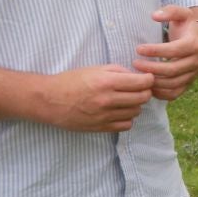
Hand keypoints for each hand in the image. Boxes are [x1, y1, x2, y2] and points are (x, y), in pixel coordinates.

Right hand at [41, 65, 156, 131]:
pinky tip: (119, 111)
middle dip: (145, 92)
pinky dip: (127, 118)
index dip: (149, 79)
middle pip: (142, 98)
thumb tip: (138, 76)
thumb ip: (118, 71)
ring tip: (126, 100)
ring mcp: (104, 116)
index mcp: (106, 82)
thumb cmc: (71, 81)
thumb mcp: (95, 69)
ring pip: (136, 112)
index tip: (147, 78)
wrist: (48, 100)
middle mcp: (107, 100)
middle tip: (139, 89)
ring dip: (135, 105)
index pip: (142, 83)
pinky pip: (126, 125)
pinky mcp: (100, 127)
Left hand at [134, 6, 197, 99]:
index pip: (174, 50)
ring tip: (138, 75)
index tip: (138, 48)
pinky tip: (148, 85)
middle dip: (151, 68)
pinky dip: (160, 93)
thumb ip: (169, 11)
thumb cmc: (187, 26)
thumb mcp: (182, 14)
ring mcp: (193, 74)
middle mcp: (196, 61)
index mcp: (195, 44)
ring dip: (153, 82)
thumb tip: (154, 15)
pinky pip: (175, 93)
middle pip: (172, 70)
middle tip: (134, 63)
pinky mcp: (189, 83)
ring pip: (173, 84)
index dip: (155, 51)